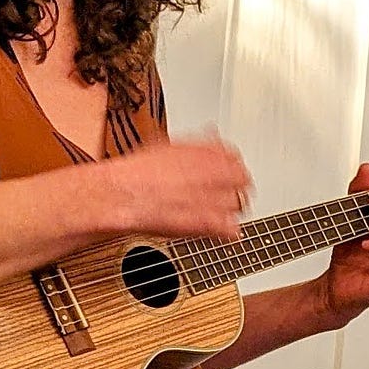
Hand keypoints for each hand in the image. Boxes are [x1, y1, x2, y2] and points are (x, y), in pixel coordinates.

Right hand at [104, 133, 251, 239]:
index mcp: (208, 153)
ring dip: (230, 209)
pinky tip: (218, 230)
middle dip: (235, 187)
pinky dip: (227, 232)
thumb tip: (211, 136)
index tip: (226, 172)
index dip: (231, 166)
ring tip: (217, 211)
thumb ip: (197, 145)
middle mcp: (217, 174)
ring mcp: (216, 199)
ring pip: (239, 205)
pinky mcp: (210, 224)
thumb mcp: (168, 145)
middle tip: (223, 193)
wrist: (126, 194)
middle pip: (243, 181)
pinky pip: (232, 230)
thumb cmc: (139, 173)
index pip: (236, 157)